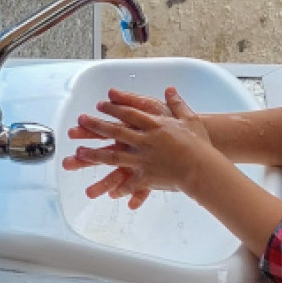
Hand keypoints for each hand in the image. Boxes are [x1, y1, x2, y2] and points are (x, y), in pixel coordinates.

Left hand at [68, 88, 217, 200]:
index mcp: (153, 125)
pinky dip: (121, 189)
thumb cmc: (199, 143)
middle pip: (115, 132)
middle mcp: (144, 141)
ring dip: (94, 155)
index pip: (128, 113)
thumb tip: (170, 89)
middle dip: (95, 126)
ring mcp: (143, 160)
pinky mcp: (147, 177)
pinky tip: (110, 193)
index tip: (100, 105)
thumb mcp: (189, 118)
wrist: (203, 166)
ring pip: (113, 157)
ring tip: (78, 154)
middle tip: (80, 122)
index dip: (113, 109)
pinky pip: (130, 183)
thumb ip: (177, 103)